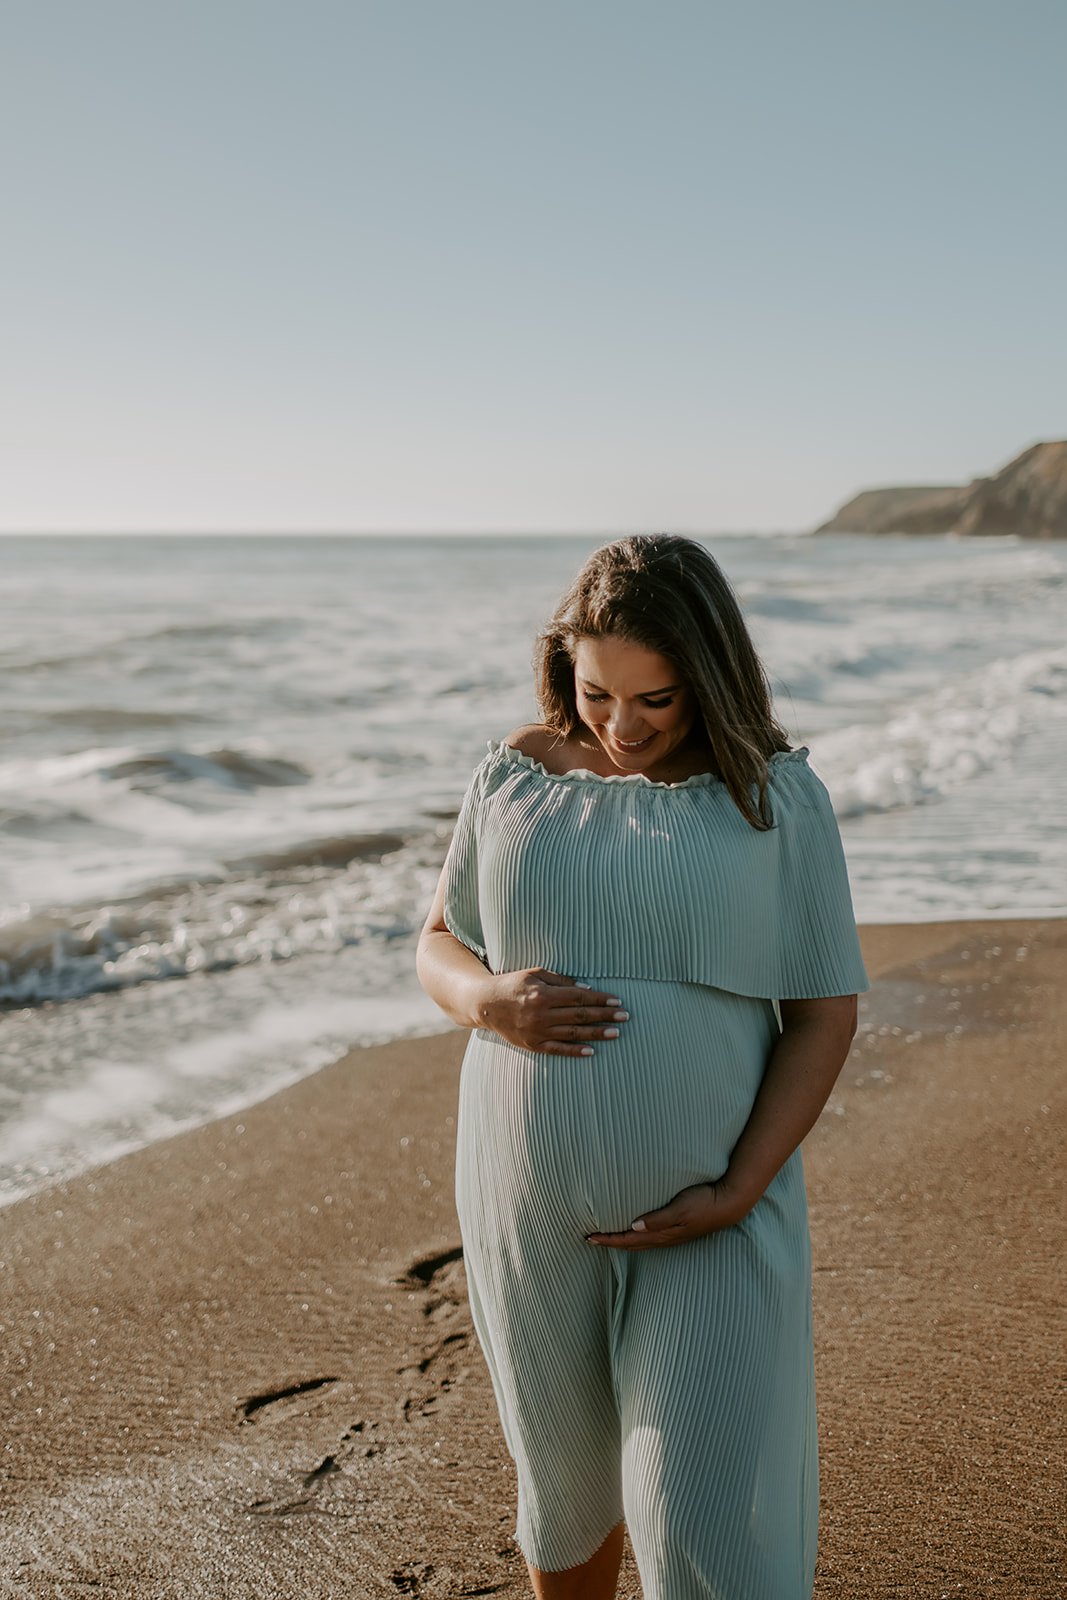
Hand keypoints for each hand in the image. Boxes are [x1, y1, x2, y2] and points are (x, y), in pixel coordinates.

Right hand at [477, 967, 628, 1056]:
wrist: (486, 1005)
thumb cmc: (513, 984)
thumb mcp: (535, 974)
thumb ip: (560, 981)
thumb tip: (587, 988)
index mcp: (543, 994)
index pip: (579, 997)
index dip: (600, 999)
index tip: (618, 1000)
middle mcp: (541, 1014)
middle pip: (580, 1016)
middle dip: (604, 1015)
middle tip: (625, 1016)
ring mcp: (537, 1032)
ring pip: (573, 1034)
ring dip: (596, 1034)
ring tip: (616, 1033)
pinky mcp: (532, 1045)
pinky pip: (558, 1049)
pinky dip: (575, 1051)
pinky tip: (592, 1051)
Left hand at [585, 1178, 751, 1249]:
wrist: (729, 1204)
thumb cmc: (704, 1203)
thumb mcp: (681, 1209)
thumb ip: (658, 1220)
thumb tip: (634, 1227)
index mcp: (661, 1234)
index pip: (628, 1239)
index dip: (608, 1239)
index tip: (588, 1237)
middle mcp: (664, 1238)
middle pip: (630, 1243)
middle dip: (610, 1242)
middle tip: (590, 1239)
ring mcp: (671, 1235)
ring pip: (639, 1241)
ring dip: (621, 1240)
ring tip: (607, 1236)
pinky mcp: (677, 1228)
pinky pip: (649, 1236)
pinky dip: (635, 1235)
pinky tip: (634, 1229)